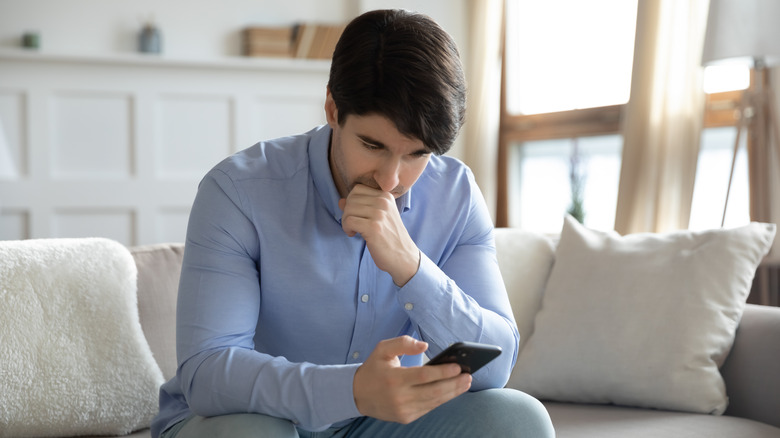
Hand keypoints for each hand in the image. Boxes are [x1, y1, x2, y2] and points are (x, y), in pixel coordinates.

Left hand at [339, 184, 419, 285]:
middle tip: (353, 225)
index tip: (357, 215)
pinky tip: (354, 234)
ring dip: (346, 221)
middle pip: (351, 198)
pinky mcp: (373, 227)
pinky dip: (347, 228)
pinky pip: (349, 221)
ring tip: (354, 230)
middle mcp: (384, 202)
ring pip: (348, 209)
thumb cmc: (389, 237)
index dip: (352, 202)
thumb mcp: (378, 218)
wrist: (403, 256)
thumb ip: (360, 207)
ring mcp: (379, 214)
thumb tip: (340, 201)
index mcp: (386, 196)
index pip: (357, 189)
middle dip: (347, 212)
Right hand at [352, 336, 471, 423]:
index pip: (423, 376)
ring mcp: (403, 410)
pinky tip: (452, 391)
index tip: (458, 366)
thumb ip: (403, 343)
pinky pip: (428, 408)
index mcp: (393, 379)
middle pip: (433, 391)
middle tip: (469, 376)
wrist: (357, 395)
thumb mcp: (382, 349)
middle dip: (454, 384)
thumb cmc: (374, 368)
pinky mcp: (406, 418)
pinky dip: (442, 399)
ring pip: (434, 402)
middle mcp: (399, 397)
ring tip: (465, 383)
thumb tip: (425, 346)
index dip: (442, 372)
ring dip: (452, 393)